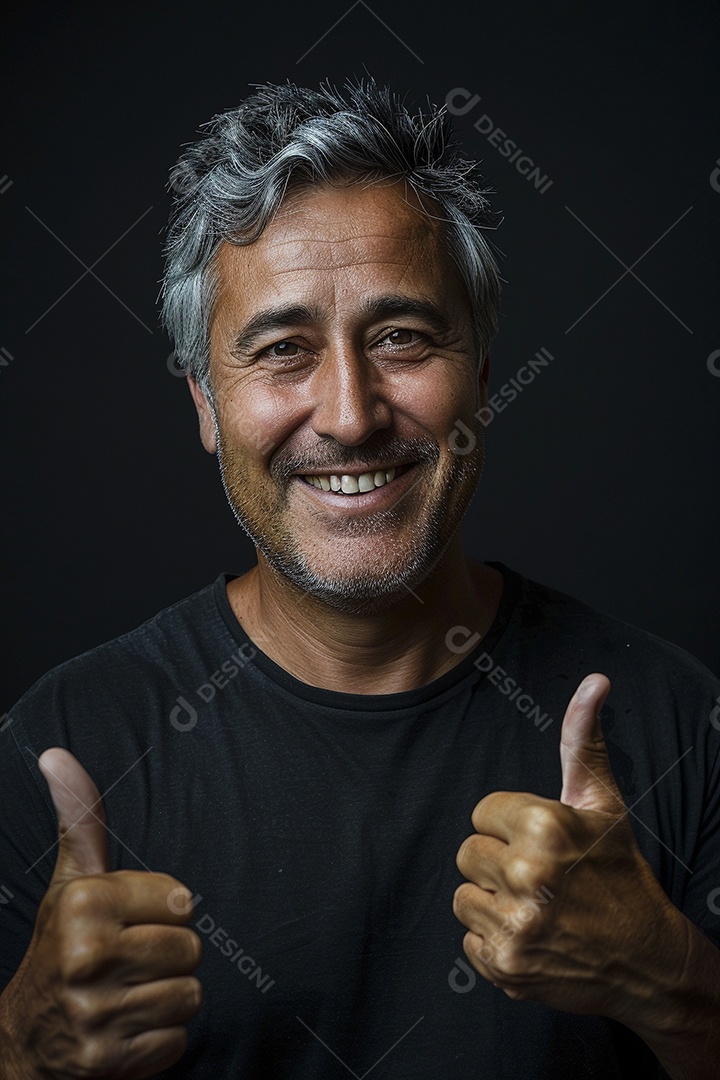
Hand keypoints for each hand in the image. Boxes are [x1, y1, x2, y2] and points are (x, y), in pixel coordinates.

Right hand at [0, 748, 201, 1078]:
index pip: (182, 902)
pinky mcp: (108, 1061)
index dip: (162, 914)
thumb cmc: (62, 947)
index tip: (127, 923)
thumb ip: (80, 818)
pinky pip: (176, 1041)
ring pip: (189, 996)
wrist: (24, 1040)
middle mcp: (86, 955)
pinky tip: (123, 1031)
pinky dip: (157, 1041)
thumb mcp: (71, 881)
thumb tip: (57, 754)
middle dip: (167, 957)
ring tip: (126, 996)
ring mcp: (95, 1013)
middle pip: (191, 949)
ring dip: (164, 1000)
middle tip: (128, 964)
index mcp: (83, 902)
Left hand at [453, 674, 689, 1031]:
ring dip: (492, 902)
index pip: (481, 813)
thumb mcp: (603, 803)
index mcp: (543, 824)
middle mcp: (525, 873)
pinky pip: (468, 939)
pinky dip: (494, 941)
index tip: (541, 843)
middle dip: (498, 862)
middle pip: (467, 853)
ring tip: (535, 905)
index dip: (510, 827)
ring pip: (463, 896)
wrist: (647, 960)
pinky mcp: (505, 965)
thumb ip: (583, 740)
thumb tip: (595, 680)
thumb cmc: (619, 874)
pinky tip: (532, 937)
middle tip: (539, 876)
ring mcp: (515, 924)